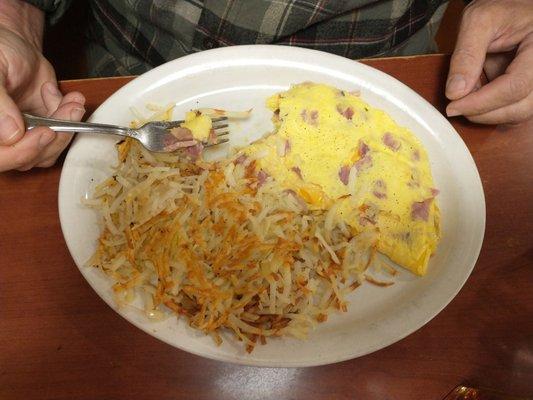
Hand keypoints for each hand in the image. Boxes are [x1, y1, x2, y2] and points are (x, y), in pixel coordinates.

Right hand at [0, 0, 85, 171]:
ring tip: (72, 102)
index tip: (45, 133)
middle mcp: (1, 137)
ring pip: (47, 152)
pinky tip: (69, 99)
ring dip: (66, 127)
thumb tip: (11, 134)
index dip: (22, 152)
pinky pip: (59, 139)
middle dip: (54, 137)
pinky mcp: (41, 131)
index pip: (0, 157)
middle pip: (27, 159)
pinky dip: (70, 120)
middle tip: (68, 111)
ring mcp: (20, 137)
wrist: (16, 46)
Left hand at [445, 0, 532, 124]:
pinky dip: (493, 110)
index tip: (453, 106)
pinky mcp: (532, 89)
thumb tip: (455, 93)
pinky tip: (478, 96)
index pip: (516, 87)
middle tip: (456, 106)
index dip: (482, 102)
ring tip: (469, 93)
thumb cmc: (504, 7)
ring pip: (519, 113)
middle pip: (521, 108)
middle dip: (484, 112)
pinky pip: (516, 110)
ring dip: (488, 113)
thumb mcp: (479, 20)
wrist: (515, 6)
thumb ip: (466, 54)